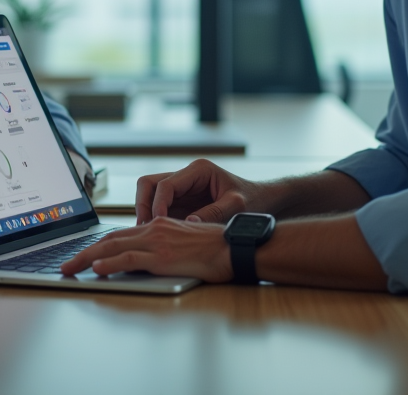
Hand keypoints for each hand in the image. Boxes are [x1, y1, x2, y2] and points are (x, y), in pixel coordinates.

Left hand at [59, 218, 231, 281]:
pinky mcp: (161, 255)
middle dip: (83, 253)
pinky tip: (95, 268)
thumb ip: (163, 251)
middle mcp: (153, 229)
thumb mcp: (184, 246)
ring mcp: (156, 241)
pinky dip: (109, 262)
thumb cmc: (216, 250)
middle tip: (65, 266)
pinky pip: (128, 258)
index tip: (81, 256)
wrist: (234, 248)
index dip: (97, 246)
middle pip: (109, 240)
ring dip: (86, 259)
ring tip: (68, 270)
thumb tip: (144, 264)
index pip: (119, 235)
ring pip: (111, 247)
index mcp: (157, 226)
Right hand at [136, 159, 269, 224]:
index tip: (158, 224)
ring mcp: (182, 189)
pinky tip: (157, 236)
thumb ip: (213, 213)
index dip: (157, 204)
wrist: (264, 202)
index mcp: (198, 170)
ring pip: (150, 194)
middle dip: (143, 205)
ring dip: (146, 212)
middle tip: (144, 228)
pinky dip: (154, 220)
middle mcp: (186, 176)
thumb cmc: (254, 201)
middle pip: (149, 184)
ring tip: (147, 234)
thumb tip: (188, 223)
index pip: (166, 184)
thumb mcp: (237, 207)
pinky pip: (159, 208)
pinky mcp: (181, 202)